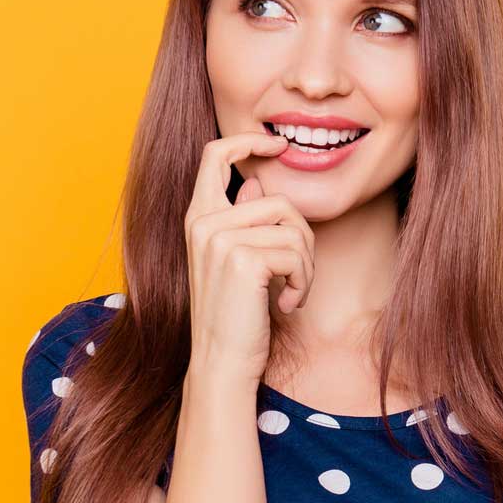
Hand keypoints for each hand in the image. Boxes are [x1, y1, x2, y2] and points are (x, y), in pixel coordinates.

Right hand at [183, 132, 315, 384]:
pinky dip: (303, 282)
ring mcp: (220, 239)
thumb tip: (258, 181)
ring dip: (305, 267)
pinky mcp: (242, 259)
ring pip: (293, 228)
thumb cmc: (233, 316)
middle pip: (279, 200)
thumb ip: (243, 219)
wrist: (221, 362)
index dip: (248, 140)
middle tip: (297, 275)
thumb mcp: (235, 262)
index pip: (214, 154)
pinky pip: (296, 253)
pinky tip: (287, 305)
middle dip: (302, 239)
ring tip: (290, 294)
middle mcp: (204, 222)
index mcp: (197, 217)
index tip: (279, 145)